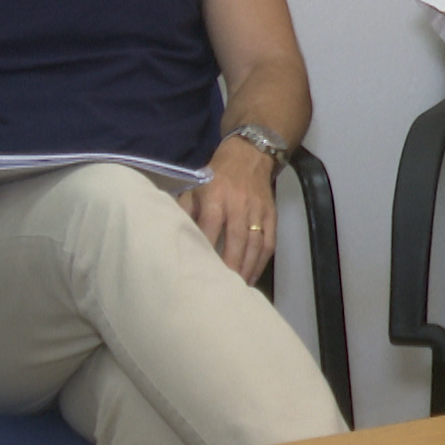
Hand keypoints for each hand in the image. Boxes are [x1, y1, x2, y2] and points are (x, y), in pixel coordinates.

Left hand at [178, 134, 278, 283]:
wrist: (250, 156)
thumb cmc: (215, 177)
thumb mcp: (193, 188)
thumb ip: (184, 212)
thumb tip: (172, 238)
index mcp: (215, 197)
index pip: (210, 227)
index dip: (206, 249)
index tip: (199, 271)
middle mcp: (238, 204)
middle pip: (236, 240)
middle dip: (230, 265)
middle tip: (221, 288)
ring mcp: (257, 210)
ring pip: (254, 244)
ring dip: (246, 268)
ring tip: (236, 288)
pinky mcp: (271, 215)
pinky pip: (269, 242)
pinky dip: (261, 262)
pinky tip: (252, 277)